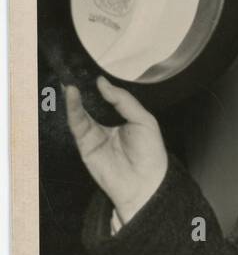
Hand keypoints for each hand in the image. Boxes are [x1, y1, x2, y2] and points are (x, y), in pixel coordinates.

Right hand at [64, 76, 167, 225]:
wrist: (145, 181)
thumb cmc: (150, 152)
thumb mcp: (144, 120)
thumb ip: (124, 100)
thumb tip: (102, 83)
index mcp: (123, 119)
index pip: (109, 99)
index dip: (101, 87)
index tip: (93, 73)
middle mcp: (107, 126)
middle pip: (91, 105)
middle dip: (83, 90)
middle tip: (74, 72)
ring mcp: (95, 135)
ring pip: (80, 113)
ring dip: (74, 98)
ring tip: (70, 83)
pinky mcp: (85, 145)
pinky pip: (77, 124)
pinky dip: (73, 109)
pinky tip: (71, 96)